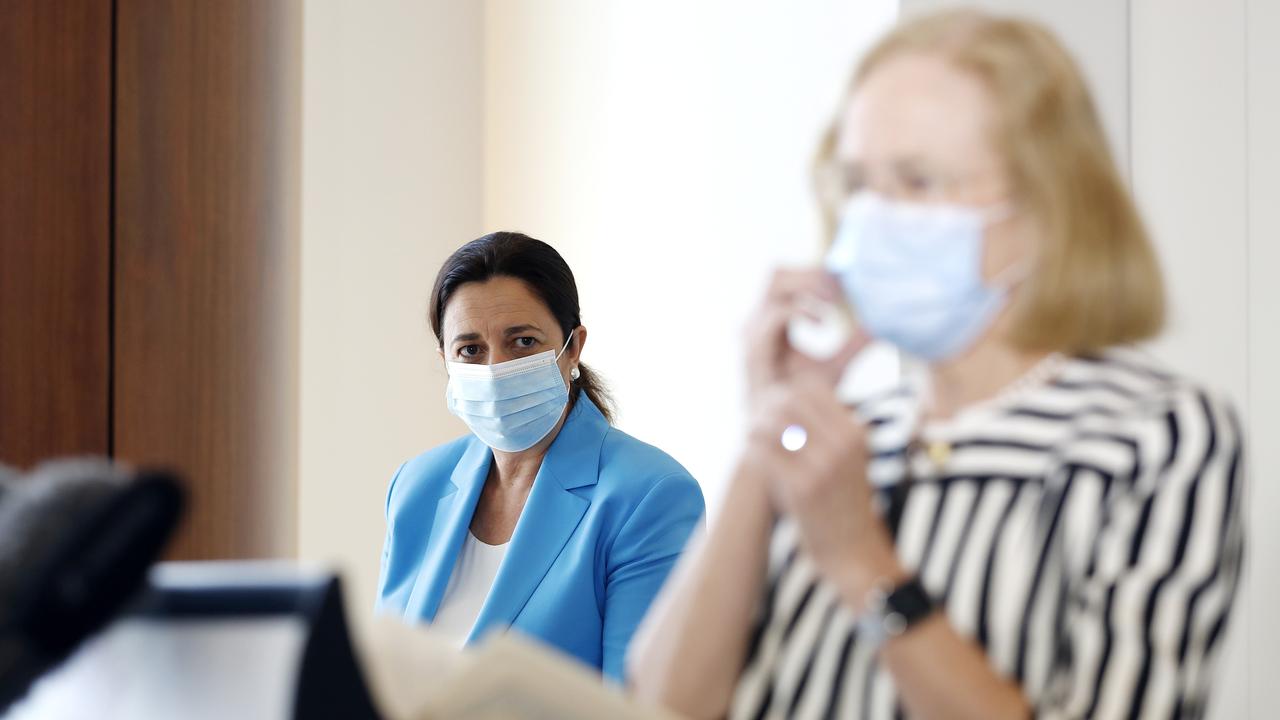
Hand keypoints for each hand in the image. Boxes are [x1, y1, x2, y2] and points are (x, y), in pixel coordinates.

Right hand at [744, 269, 867, 403]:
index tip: (845, 281)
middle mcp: (758, 321)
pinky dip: (803, 310)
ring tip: (832, 302)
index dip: (815, 273)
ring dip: (808, 285)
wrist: (782, 433)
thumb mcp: (833, 369)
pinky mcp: (755, 348)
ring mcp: (753, 332)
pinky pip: (777, 313)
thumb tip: (878, 331)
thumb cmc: (801, 401)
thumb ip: (852, 348)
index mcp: (772, 321)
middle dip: (811, 273)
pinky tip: (824, 324)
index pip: (787, 278)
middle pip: (777, 272)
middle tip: (840, 288)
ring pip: (775, 283)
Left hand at [748, 375, 904, 607]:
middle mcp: (842, 445)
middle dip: (766, 404)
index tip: (774, 402)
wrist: (855, 552)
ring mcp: (822, 467)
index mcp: (856, 433)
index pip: (812, 387)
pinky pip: (763, 454)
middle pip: (790, 400)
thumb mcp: (851, 457)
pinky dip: (752, 450)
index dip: (786, 389)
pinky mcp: (800, 490)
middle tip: (754, 415)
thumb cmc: (846, 502)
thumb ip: (828, 426)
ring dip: (755, 425)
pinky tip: (750, 454)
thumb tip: (790, 392)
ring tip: (750, 433)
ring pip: (772, 423)